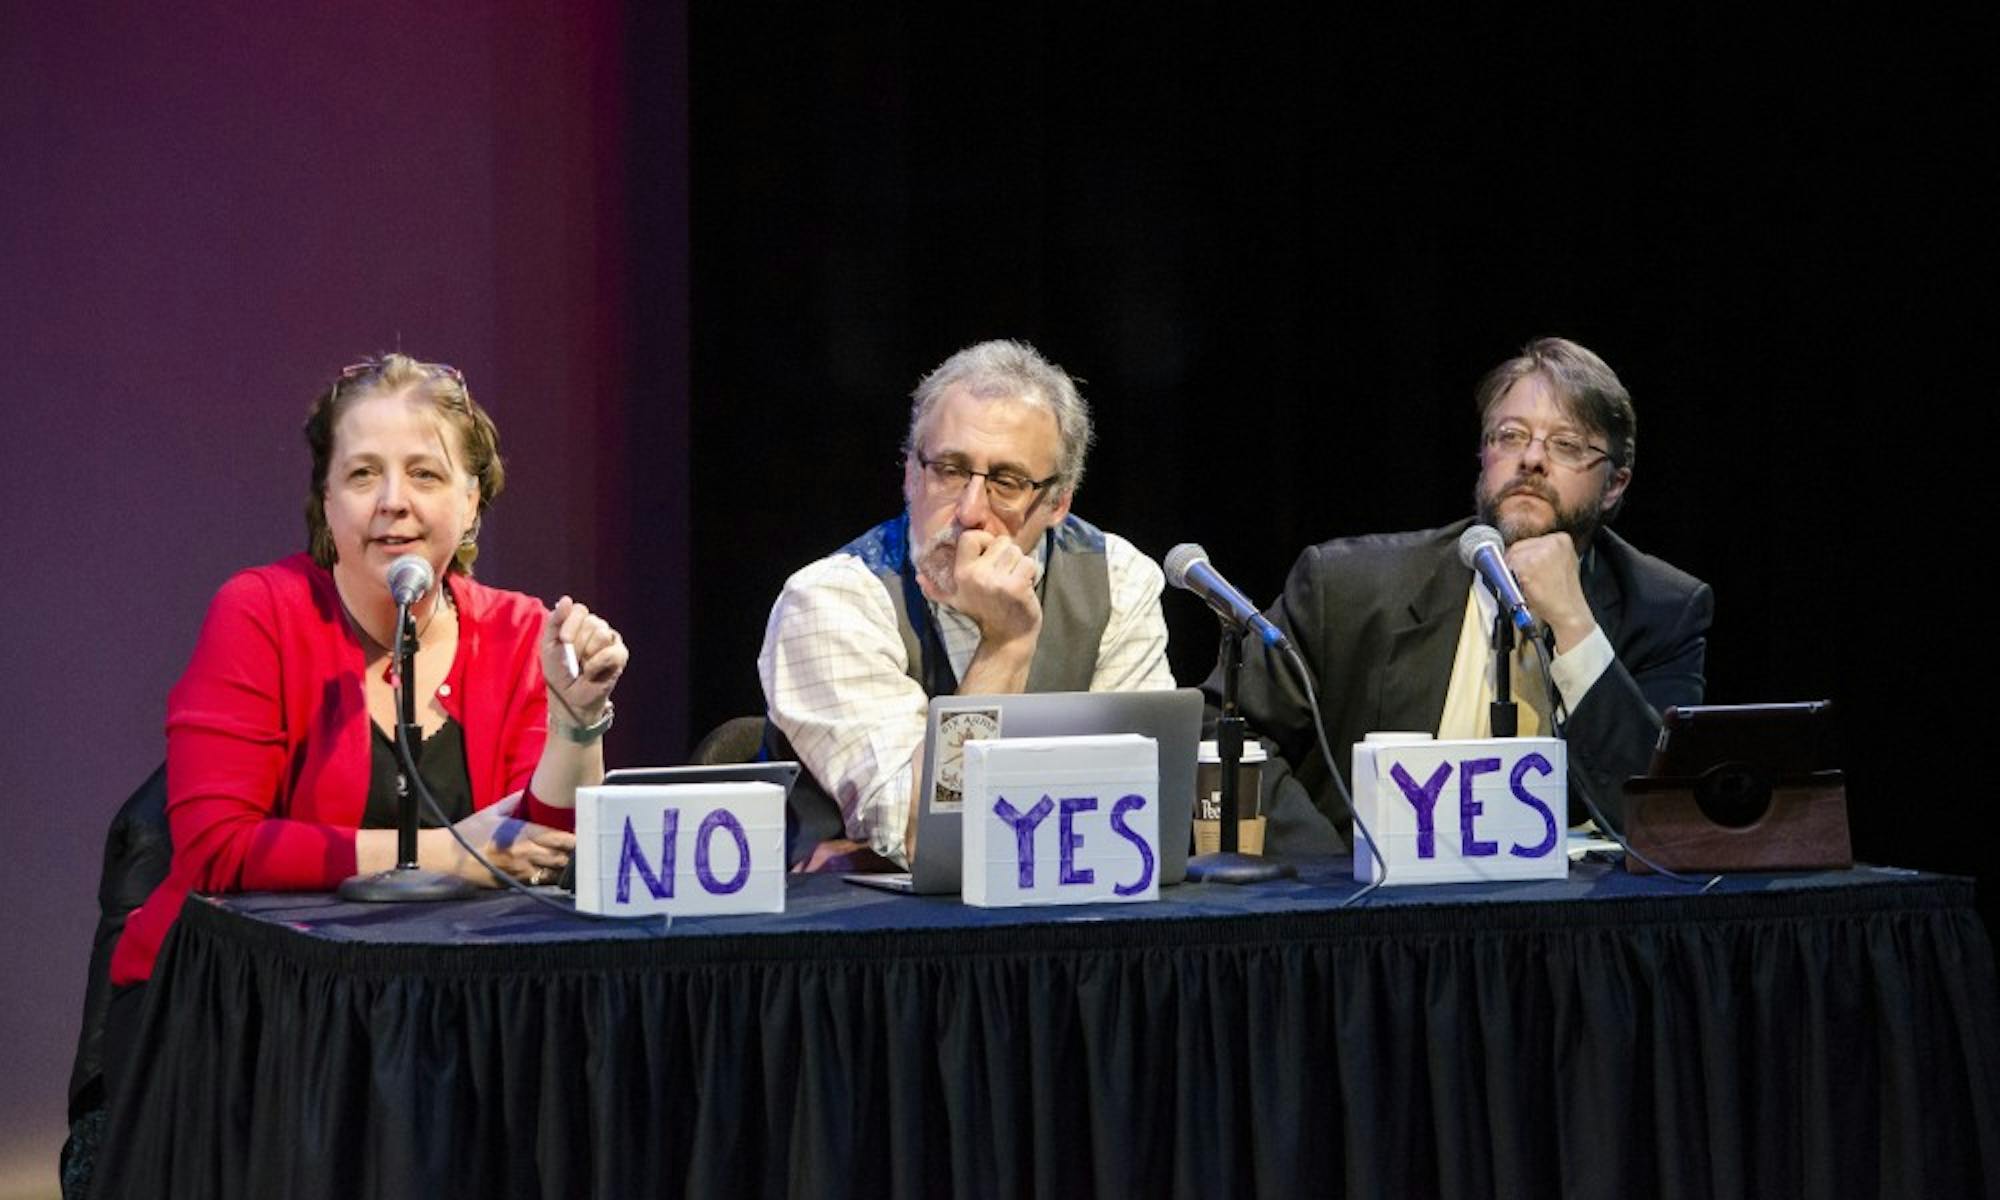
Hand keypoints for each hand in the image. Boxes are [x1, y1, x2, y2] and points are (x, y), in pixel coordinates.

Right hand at [434, 807, 574, 886]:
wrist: (448, 856)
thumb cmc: (471, 831)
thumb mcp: (493, 811)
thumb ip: (516, 801)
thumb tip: (536, 790)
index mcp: (519, 834)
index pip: (555, 837)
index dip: (572, 837)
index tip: (585, 832)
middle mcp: (522, 855)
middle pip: (559, 858)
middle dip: (574, 854)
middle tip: (587, 847)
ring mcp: (519, 872)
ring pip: (552, 873)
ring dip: (565, 868)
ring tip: (577, 861)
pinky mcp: (513, 885)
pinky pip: (539, 882)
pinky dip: (551, 877)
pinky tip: (559, 872)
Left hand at [542, 596, 627, 723]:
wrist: (569, 698)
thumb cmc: (558, 671)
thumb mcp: (549, 645)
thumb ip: (555, 621)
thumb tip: (566, 599)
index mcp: (578, 622)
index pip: (579, 610)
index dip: (571, 623)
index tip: (564, 641)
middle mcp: (596, 627)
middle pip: (591, 622)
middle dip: (578, 644)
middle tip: (574, 660)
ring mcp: (610, 640)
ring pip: (602, 633)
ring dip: (587, 654)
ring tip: (583, 666)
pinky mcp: (620, 654)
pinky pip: (611, 652)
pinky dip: (597, 664)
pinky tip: (592, 672)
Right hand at [918, 529, 1041, 645]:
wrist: (1008, 637)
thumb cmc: (982, 614)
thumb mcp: (955, 601)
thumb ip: (935, 589)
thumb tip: (918, 577)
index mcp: (962, 574)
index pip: (971, 536)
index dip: (985, 540)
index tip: (990, 555)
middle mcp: (978, 576)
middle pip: (1001, 542)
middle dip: (1007, 554)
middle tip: (1004, 572)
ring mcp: (998, 582)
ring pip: (1017, 552)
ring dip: (1019, 564)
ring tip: (1013, 579)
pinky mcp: (1017, 587)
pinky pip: (1029, 564)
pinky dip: (1030, 573)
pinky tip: (1023, 586)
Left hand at [1504, 532, 1595, 652]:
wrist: (1568, 610)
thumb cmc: (1563, 592)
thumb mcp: (1562, 563)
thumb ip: (1545, 553)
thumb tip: (1522, 551)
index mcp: (1562, 539)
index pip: (1532, 541)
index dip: (1523, 555)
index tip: (1521, 564)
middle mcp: (1552, 542)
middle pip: (1519, 546)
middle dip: (1515, 562)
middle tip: (1517, 576)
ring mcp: (1540, 552)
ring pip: (1512, 555)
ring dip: (1512, 570)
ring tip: (1524, 582)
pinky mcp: (1528, 564)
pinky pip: (1509, 566)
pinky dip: (1510, 577)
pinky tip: (1522, 586)